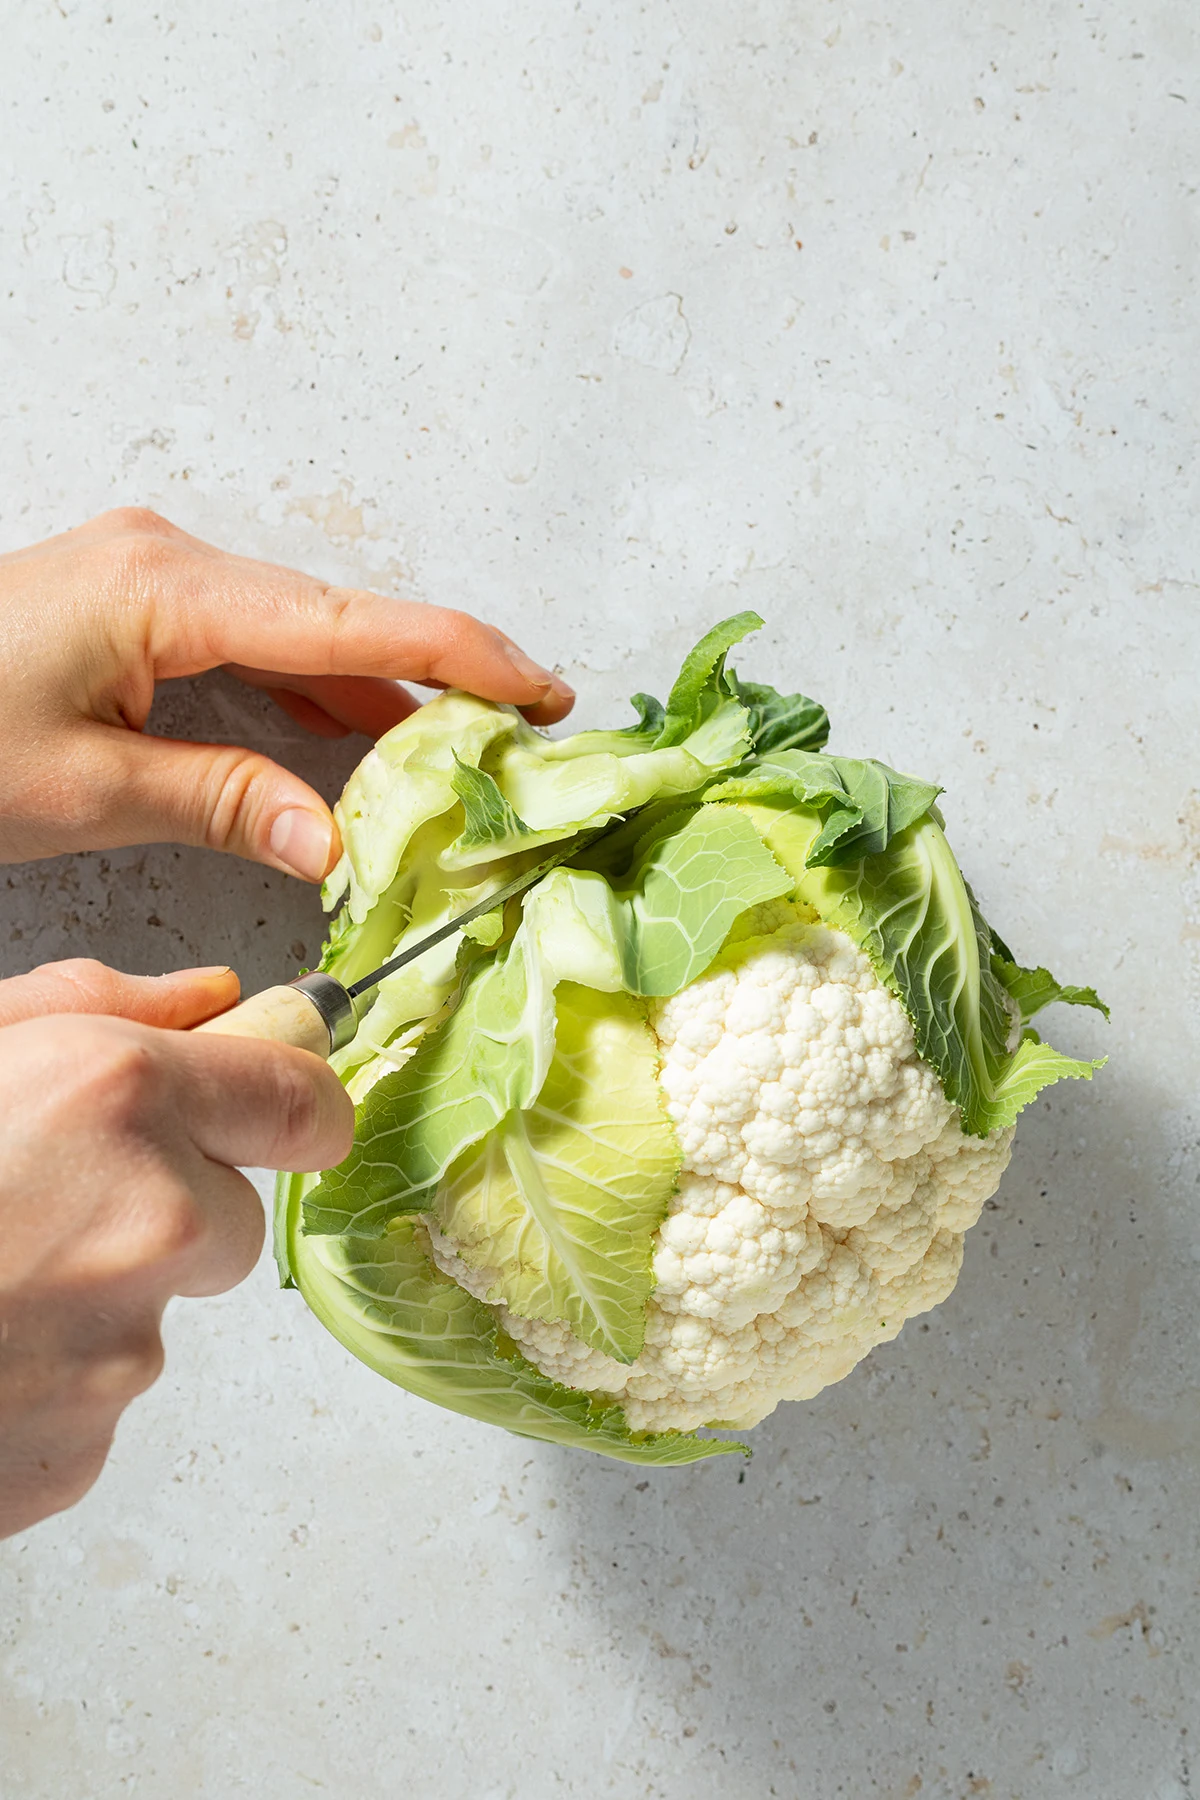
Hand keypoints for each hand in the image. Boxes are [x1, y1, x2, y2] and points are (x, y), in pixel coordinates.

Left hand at [0, 508, 574, 878]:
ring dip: (383, 692)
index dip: (459, 654)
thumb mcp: (83, 788)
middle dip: (441, 675)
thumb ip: (225, 800)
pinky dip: (316, 698)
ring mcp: (156, 580)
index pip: (347, 620)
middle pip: (341, 617)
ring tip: (466, 751)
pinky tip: (363, 744)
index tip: (542, 689)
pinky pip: (256, 649)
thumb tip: (341, 836)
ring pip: (304, 635)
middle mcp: (171, 562)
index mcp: (164, 587)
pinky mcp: (140, 611)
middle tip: (527, 737)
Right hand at [0, 959, 351, 1538]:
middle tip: (47, 1199)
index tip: (288, 1109)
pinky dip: (52, 1372)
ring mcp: (121, 1348)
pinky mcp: (83, 1445)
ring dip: (98, 1289)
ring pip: (159, 1307)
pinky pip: (103, 1394)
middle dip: (169, 1203)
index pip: (302, 1099)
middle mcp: (150, 1220)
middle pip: (231, 1215)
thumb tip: (210, 995)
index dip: (296, 1102)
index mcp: (119, 1096)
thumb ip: (96, 1005)